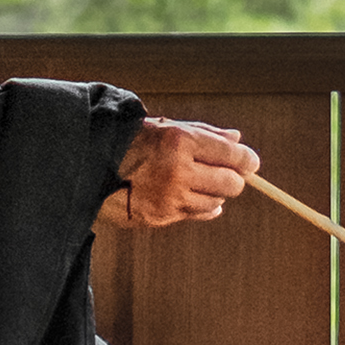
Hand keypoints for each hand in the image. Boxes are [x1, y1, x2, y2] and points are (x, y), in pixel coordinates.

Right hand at [109, 116, 256, 229]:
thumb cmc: (132, 141)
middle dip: (234, 178)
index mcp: (180, 141)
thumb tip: (237, 140)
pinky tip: (194, 195)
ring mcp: (171, 197)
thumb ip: (206, 134)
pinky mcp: (163, 216)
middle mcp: (179, 171)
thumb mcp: (168, 127)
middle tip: (228, 172)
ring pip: (216, 201)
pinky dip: (202, 206)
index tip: (250, 162)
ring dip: (215, 192)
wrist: (93, 167)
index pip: (231, 155)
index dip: (247, 160)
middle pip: (230, 183)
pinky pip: (197, 214)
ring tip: (198, 180)